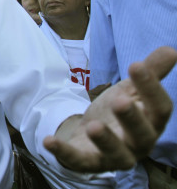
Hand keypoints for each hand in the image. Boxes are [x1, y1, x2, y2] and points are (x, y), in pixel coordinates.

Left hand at [44, 46, 175, 171]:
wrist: (91, 135)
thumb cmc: (117, 111)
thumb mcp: (131, 90)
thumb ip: (150, 72)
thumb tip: (171, 49)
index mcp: (152, 122)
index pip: (160, 108)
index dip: (150, 87)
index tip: (135, 64)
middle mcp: (138, 143)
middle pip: (141, 134)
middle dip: (131, 118)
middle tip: (119, 100)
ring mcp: (115, 156)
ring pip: (116, 154)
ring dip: (104, 140)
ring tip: (93, 125)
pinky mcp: (89, 163)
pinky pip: (78, 161)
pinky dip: (64, 152)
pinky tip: (48, 141)